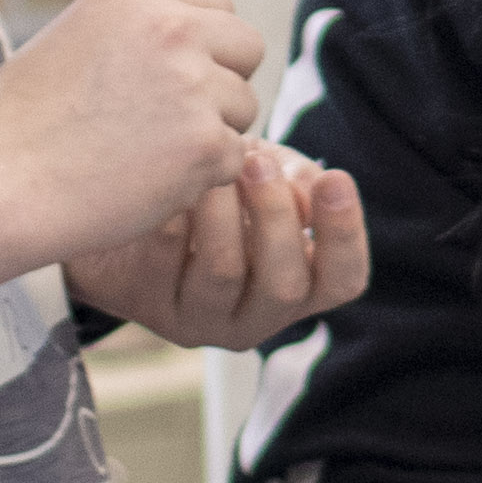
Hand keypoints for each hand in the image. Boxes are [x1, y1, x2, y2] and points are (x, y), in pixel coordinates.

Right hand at [0, 0, 262, 261]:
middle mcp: (173, 26)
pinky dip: (200, 177)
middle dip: (221, 83)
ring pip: (243, 107)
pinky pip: (232, 158)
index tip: (165, 79)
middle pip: (247, 49)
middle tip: (167, 119)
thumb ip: (143, 24)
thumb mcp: (80, 34)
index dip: (202, 47)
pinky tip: (146, 180)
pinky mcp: (203, 142)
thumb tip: (206, 31)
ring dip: (209, 132)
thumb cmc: (24, 119)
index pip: (219, 7)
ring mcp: (192, 84)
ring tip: (143, 151)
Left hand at [73, 142, 368, 350]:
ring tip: (214, 165)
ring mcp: (200, 319)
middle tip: (258, 163)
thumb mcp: (269, 181)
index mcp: (301, 289)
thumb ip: (297, 181)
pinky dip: (176, 214)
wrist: (136, 214)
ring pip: (222, 272)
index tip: (335, 177)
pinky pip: (166, 259)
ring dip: (223, 212)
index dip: (346, 233)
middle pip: (284, 287)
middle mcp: (256, 318)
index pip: (344, 279)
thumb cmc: (223, 196)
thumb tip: (307, 186)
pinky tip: (173, 179)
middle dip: (276, 217)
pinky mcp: (149, 304)